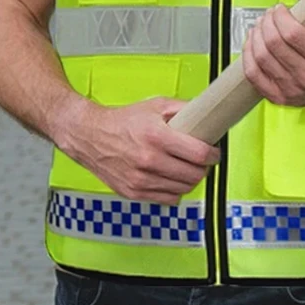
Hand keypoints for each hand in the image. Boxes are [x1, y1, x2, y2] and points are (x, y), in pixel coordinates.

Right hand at [63, 97, 220, 205]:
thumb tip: (207, 114)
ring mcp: (140, 180)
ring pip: (184, 189)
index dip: (213, 154)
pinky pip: (168, 199)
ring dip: (191, 180)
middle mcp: (148, 160)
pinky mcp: (134, 193)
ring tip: (187, 168)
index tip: (214, 152)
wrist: (90, 136)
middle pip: (194, 174)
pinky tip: (172, 178)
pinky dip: (176, 190)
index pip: (198, 154)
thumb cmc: (123, 120)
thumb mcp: (155, 105)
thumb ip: (183, 109)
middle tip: (202, 159)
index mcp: (156, 136)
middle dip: (204, 167)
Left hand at [241, 0, 304, 108]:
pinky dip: (248, 55)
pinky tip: (252, 44)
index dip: (280, 16)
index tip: (280, 9)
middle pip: (274, 44)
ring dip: (256, 35)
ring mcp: (293, 88)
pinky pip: (253, 75)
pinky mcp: (279, 97)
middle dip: (267, 22)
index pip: (293, 33)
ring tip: (260, 26)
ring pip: (261, 58)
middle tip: (269, 15)